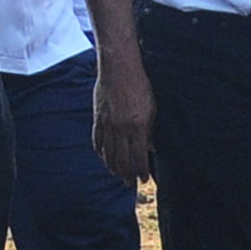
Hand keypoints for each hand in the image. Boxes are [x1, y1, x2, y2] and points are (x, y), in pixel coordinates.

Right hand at [94, 46, 156, 184]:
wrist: (119, 66)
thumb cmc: (140, 83)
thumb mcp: (152, 107)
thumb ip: (150, 130)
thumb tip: (150, 148)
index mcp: (137, 126)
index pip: (138, 157)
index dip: (141, 171)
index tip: (144, 179)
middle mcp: (120, 128)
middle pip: (122, 159)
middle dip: (128, 174)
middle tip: (132, 184)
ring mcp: (107, 124)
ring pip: (108, 154)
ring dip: (114, 168)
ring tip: (119, 176)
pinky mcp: (98, 118)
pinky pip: (97, 142)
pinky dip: (101, 154)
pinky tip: (105, 159)